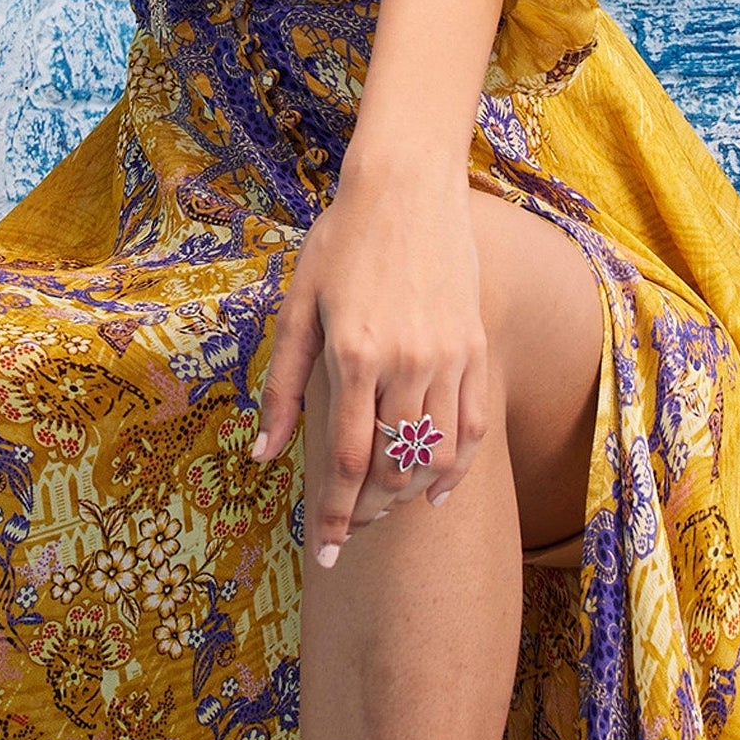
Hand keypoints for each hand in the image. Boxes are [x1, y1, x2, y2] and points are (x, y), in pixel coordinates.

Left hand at [252, 163, 491, 568]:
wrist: (407, 187)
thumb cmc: (340, 242)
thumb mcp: (297, 308)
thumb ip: (283, 385)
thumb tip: (264, 455)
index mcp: (354, 354)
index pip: (348, 459)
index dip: (337, 515)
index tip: (327, 552)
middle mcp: (407, 361)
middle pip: (394, 468)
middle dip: (369, 513)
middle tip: (351, 533)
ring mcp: (449, 356)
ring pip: (439, 455)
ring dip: (410, 496)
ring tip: (385, 510)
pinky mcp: (476, 348)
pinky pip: (475, 426)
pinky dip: (458, 467)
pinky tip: (437, 489)